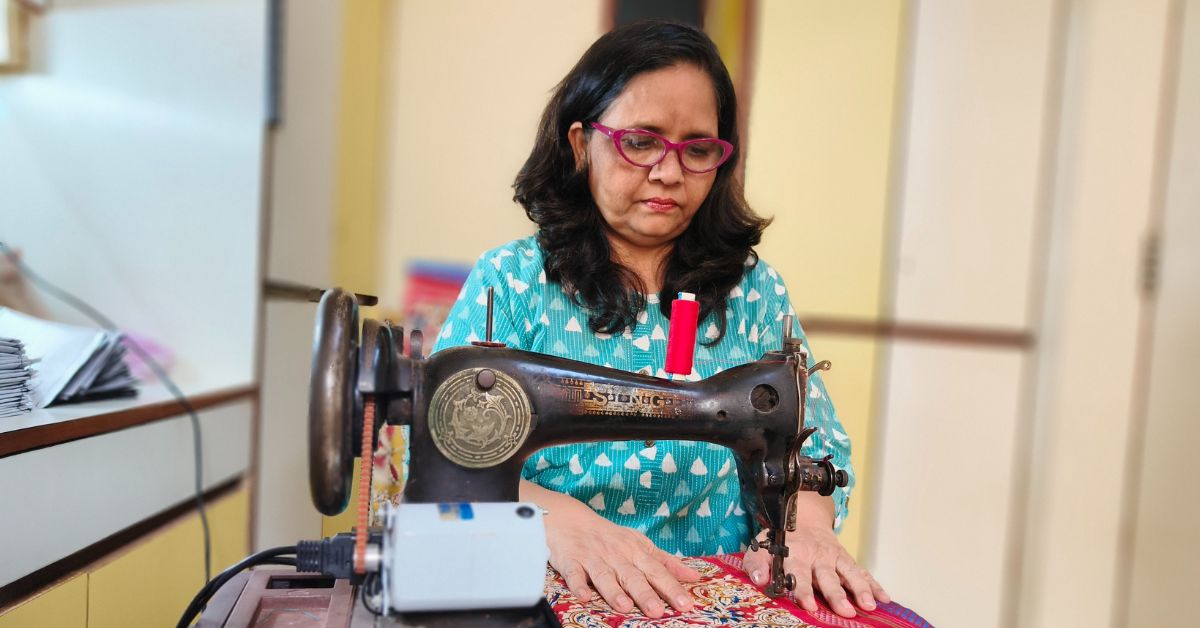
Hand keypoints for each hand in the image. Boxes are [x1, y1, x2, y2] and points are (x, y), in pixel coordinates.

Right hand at [523, 479, 699, 617]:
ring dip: (614, 591)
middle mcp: (616, 554)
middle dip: (645, 594)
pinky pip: (574, 574)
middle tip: (657, 611)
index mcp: (636, 550)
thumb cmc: (610, 537)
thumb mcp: (640, 544)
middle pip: (632, 576)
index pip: (657, 571)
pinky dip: (578, 585)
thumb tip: (693, 577)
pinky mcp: (571, 561)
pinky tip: (584, 597)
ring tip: (625, 607)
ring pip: (605, 576)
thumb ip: (665, 561)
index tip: (685, 604)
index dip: (672, 587)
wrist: (570, 519)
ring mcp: (593, 557)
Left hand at [744, 524, 889, 617]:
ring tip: (870, 605)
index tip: (809, 605)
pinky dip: (874, 584)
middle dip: (837, 594)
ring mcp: (835, 556)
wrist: (803, 517)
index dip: (803, 590)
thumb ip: (757, 563)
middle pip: (828, 577)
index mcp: (796, 554)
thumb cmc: (782, 539)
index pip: (799, 574)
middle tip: (846, 611)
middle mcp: (818, 555)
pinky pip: (862, 571)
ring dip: (861, 588)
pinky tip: (884, 598)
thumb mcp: (763, 546)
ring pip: (850, 572)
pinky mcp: (846, 558)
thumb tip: (757, 579)